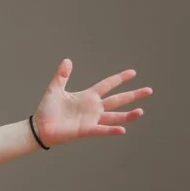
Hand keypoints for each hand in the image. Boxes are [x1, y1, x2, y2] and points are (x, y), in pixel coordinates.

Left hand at [31, 59, 151, 146]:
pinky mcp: (85, 130)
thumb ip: (62, 75)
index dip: (119, 78)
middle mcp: (93, 108)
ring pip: (114, 116)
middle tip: (149, 90)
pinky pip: (101, 129)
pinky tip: (123, 130)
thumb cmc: (47, 109)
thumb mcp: (55, 89)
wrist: (40, 127)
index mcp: (87, 96)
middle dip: (133, 95)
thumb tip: (67, 60)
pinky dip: (111, 130)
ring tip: (141, 111)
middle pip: (117, 100)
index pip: (107, 85)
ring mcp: (91, 119)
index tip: (133, 72)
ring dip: (127, 115)